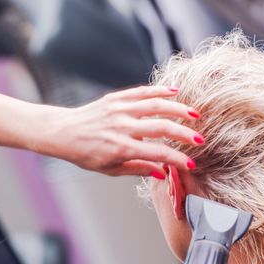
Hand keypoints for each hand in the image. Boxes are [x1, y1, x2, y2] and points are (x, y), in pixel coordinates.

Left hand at [33, 85, 202, 177]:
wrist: (63, 132)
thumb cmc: (85, 154)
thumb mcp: (110, 169)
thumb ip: (138, 169)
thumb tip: (162, 172)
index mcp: (121, 148)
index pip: (157, 153)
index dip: (177, 159)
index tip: (190, 164)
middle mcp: (122, 127)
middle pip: (161, 128)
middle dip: (184, 134)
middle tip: (200, 140)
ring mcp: (119, 110)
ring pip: (155, 105)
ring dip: (178, 109)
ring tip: (194, 114)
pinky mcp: (115, 98)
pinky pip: (141, 92)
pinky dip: (159, 91)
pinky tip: (174, 92)